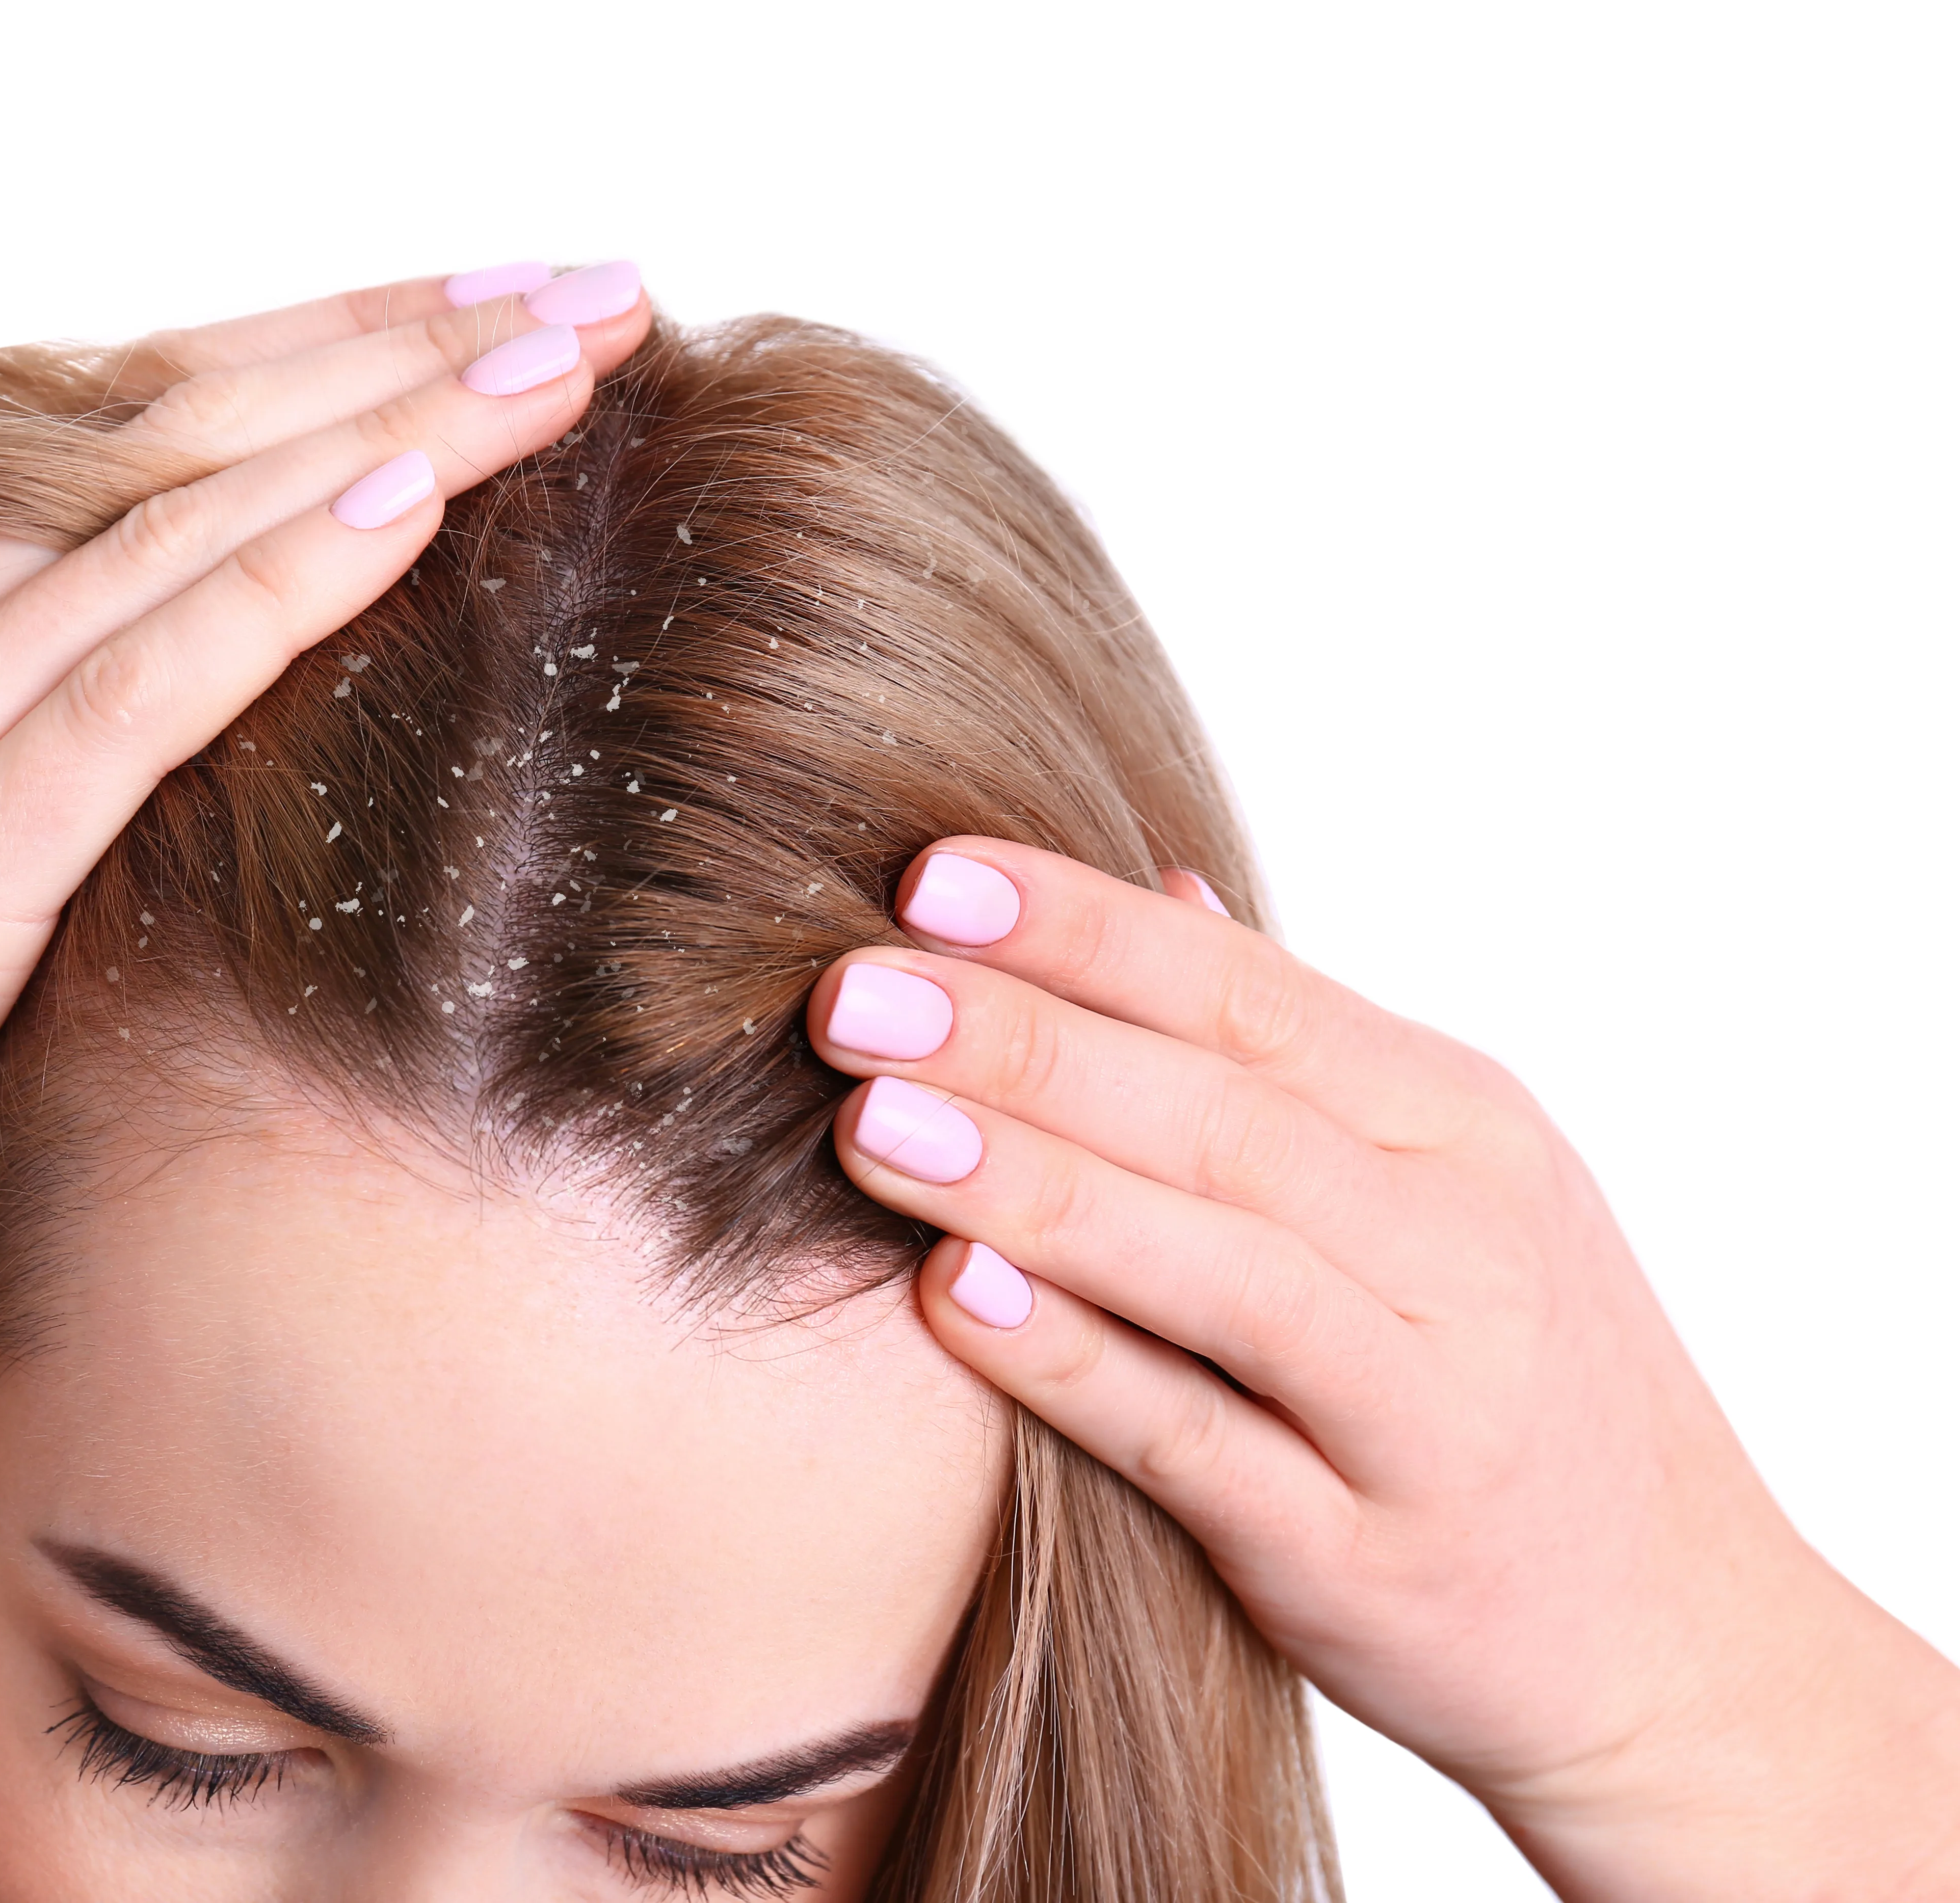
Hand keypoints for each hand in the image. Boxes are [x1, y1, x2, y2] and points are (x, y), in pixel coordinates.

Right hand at [0, 272, 655, 1336]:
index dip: (336, 333)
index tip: (507, 291)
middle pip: (186, 423)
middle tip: (594, 286)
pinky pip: (131, 692)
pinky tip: (408, 507)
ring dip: (394, 428)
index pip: (143, 403)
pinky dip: (274, 589)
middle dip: (404, 343)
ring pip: (180, 523)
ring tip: (566, 361)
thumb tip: (193, 623)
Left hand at [807, 842, 1959, 1901]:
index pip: (1245, 995)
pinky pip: (1201, 1446)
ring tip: (870, 1118)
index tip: (925, 878)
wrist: (1681, 1649)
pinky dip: (1077, 1365)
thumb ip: (1294, 1050)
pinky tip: (950, 1298)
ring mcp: (1422, 1410)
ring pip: (1214, 1267)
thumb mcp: (1452, 1182)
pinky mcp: (1363, 1557)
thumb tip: (1161, 889)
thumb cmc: (1518, 1385)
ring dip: (1031, 1183)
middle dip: (1021, 1041)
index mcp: (1461, 1127)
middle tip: (848, 991)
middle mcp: (1460, 1247)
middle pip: (1216, 1115)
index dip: (1080, 929)